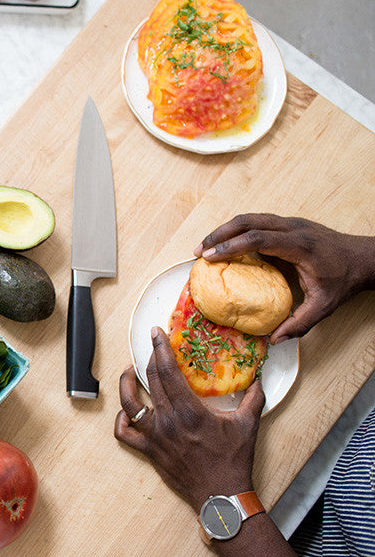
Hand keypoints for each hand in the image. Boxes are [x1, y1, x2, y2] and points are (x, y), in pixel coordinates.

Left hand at [114, 327, 264, 509]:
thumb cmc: (233, 461)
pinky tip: (128, 411)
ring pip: (130, 404)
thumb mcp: (249, 425)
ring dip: (126, 384)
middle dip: (148, 358)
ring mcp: (154, 436)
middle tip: (152, 346)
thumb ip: (253, 397)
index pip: (167, 372)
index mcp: (189, 411)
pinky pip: (125, 433)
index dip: (160, 349)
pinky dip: (122, 420)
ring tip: (130, 372)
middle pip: (150, 381)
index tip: (156, 333)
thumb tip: (258, 377)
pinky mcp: (149, 450)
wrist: (221, 495)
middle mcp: (167, 421)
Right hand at [194, 213, 374, 343]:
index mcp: (298, 246)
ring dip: (226, 229)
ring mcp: (291, 223)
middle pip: (247, 221)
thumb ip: (300, 323)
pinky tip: (229, 244)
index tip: (209, 257)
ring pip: (251, 217)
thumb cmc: (345, 280)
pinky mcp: (289, 224)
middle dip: (219, 234)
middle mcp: (293, 228)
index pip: (257, 239)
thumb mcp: (324, 306)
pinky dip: (238, 229)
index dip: (230, 247)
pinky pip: (258, 221)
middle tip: (199, 250)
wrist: (366, 258)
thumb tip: (275, 339)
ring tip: (207, 246)